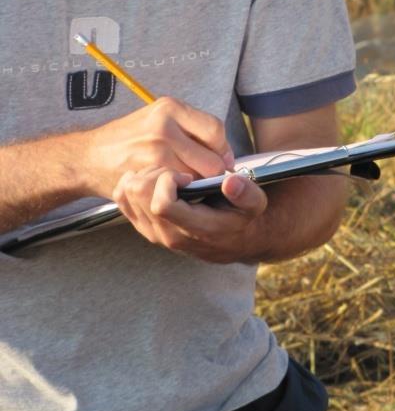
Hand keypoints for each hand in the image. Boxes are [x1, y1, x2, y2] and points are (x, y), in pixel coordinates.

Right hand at [81, 97, 234, 198]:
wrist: (88, 158)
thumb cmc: (129, 140)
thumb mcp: (157, 120)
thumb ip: (190, 129)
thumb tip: (226, 154)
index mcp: (170, 107)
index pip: (216, 130)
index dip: (223, 150)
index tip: (222, 161)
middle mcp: (164, 125)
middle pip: (211, 158)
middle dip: (214, 173)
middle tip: (208, 180)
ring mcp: (155, 150)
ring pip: (198, 177)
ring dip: (199, 186)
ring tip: (190, 186)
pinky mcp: (147, 173)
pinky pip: (179, 189)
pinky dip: (182, 194)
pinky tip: (174, 191)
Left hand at [113, 167, 268, 262]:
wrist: (231, 240)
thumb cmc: (242, 217)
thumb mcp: (255, 204)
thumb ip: (246, 193)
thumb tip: (230, 180)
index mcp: (194, 229)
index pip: (162, 204)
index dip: (168, 181)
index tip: (185, 175)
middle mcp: (168, 235)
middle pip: (139, 196)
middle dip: (154, 173)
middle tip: (174, 170)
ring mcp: (153, 233)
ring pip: (128, 196)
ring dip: (143, 176)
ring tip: (166, 173)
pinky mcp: (145, 227)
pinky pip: (123, 201)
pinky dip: (132, 184)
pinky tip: (152, 178)